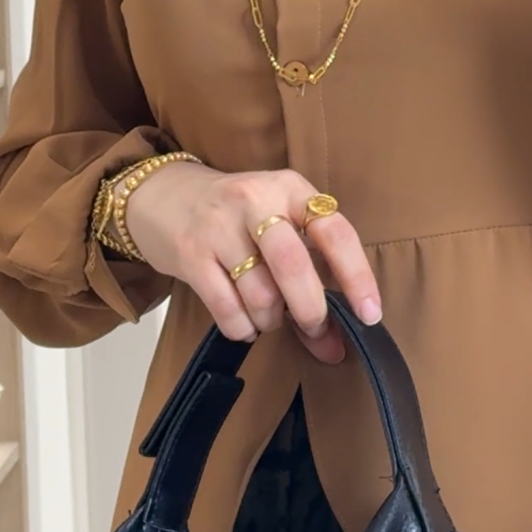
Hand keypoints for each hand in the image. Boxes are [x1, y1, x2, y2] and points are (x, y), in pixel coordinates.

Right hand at [125, 161, 381, 364]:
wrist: (161, 195)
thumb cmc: (236, 216)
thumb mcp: (277, 217)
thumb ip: (310, 267)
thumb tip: (336, 343)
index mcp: (290, 188)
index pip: (335, 232)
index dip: (357, 277)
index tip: (370, 316)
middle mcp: (256, 201)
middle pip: (294, 266)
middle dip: (310, 310)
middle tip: (314, 328)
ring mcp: (219, 226)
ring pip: (260, 294)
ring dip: (271, 321)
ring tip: (268, 318)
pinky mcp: (189, 254)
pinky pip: (227, 309)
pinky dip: (242, 328)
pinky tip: (243, 323)